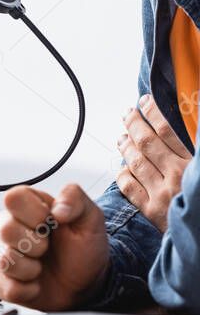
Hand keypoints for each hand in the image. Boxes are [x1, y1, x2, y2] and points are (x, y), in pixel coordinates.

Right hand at [0, 184, 109, 310]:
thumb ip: (76, 199)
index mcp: (28, 206)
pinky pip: (6, 287)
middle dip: (36, 245)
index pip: (13, 198)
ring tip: (42, 267)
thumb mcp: (91, 219)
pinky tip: (35, 284)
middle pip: (6, 230)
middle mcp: (9, 227)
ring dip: (32, 270)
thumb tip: (58, 209)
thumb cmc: (83, 250)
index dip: (34, 213)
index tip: (52, 223)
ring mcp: (0, 252)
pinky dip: (27, 290)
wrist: (84, 285)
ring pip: (5, 261)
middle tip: (48, 248)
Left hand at [117, 94, 191, 231]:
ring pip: (135, 163)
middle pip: (147, 144)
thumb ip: (196, 148)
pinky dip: (123, 174)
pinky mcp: (152, 212)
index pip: (168, 132)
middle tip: (127, 113)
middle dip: (134, 124)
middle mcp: (176, 178)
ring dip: (125, 146)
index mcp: (193, 165)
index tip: (144, 102)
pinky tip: (122, 166)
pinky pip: (130, 188)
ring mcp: (162, 195)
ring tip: (121, 136)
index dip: (153, 114)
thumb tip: (193, 129)